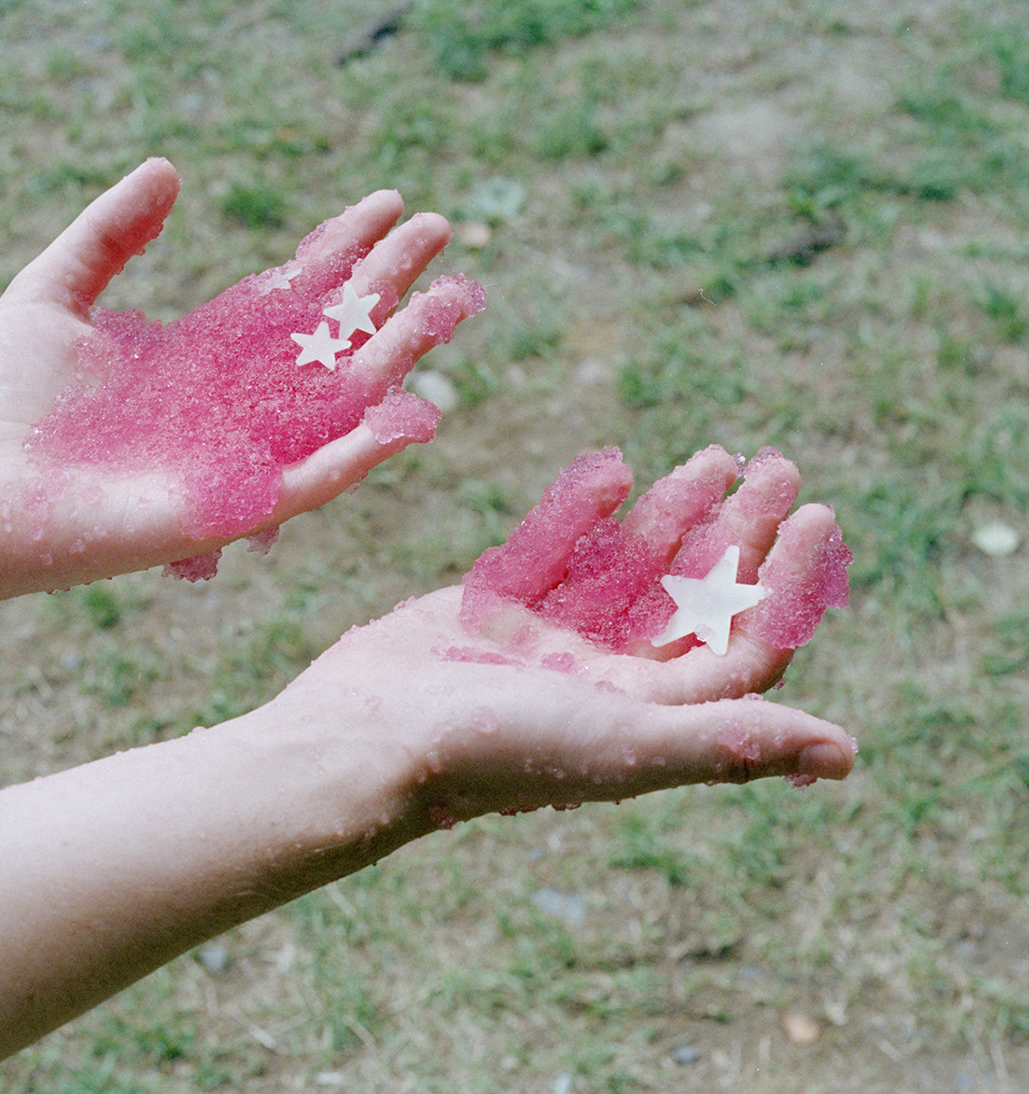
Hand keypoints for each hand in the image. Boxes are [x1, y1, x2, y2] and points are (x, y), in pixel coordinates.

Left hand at [0, 157, 481, 597]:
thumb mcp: (58, 290)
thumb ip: (113, 231)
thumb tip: (168, 168)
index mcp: (204, 354)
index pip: (295, 295)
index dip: (344, 249)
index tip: (392, 201)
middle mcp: (234, 403)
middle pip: (333, 339)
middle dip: (390, 287)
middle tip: (442, 233)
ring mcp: (238, 455)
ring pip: (340, 403)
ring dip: (398, 355)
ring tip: (451, 303)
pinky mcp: (230, 508)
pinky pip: (313, 481)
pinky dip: (362, 453)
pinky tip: (410, 413)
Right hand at [271, 447, 855, 826]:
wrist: (362, 739)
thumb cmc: (492, 750)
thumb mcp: (625, 741)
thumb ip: (731, 740)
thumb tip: (847, 755)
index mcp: (647, 716)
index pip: (742, 646)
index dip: (786, 584)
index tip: (815, 513)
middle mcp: (605, 682)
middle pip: (694, 600)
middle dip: (740, 533)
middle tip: (776, 465)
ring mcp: (546, 646)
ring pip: (629, 571)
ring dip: (676, 515)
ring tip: (716, 454)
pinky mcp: (489, 614)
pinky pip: (553, 554)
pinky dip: (585, 515)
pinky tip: (616, 471)